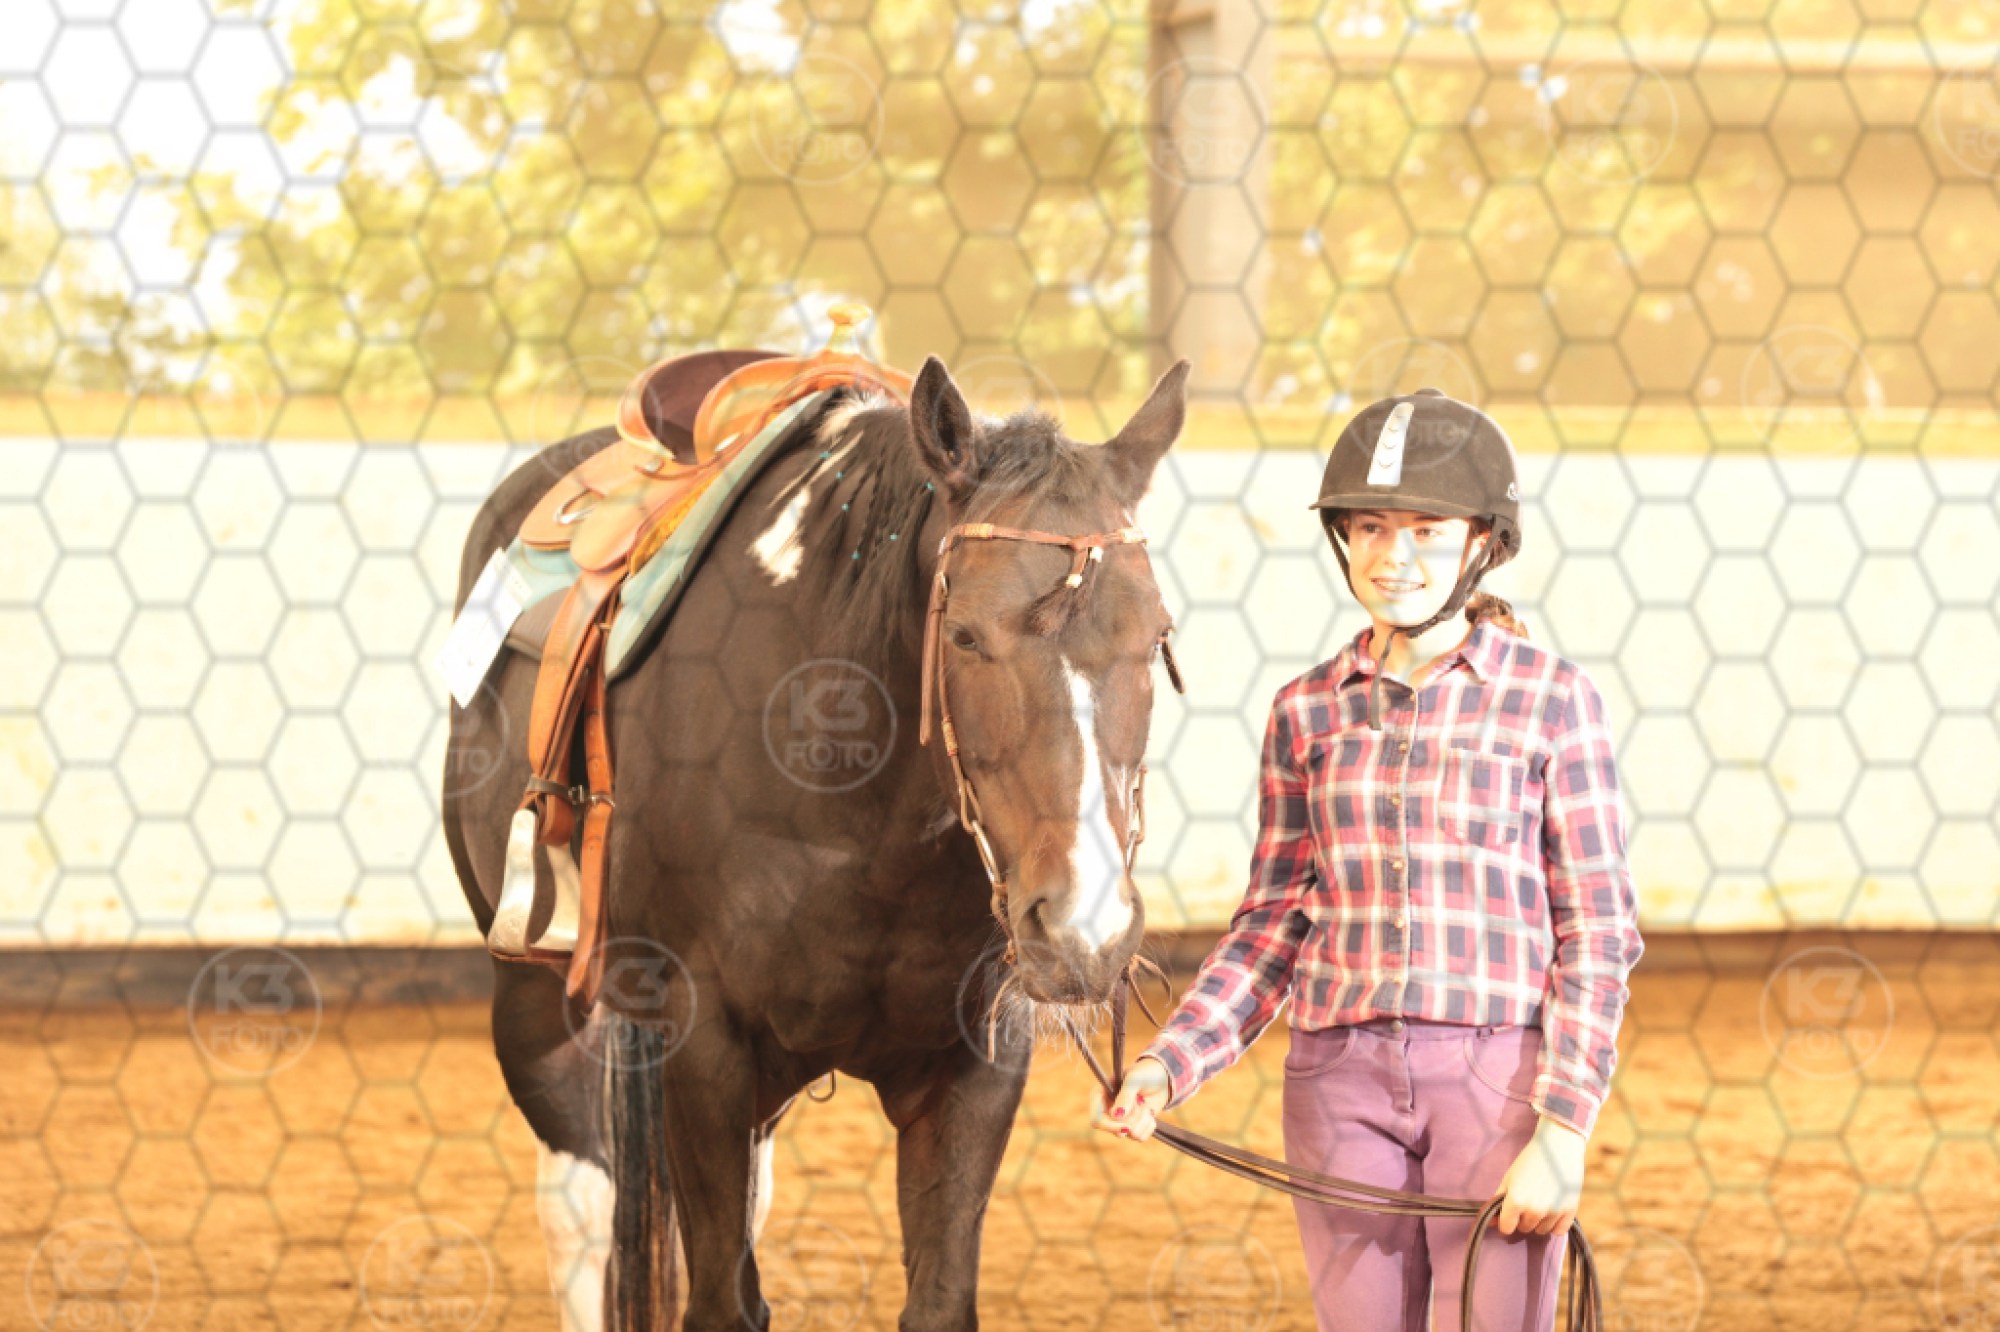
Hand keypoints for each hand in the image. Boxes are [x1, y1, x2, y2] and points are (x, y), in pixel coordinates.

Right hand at [1092, 1055, 1170, 1141]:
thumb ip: (1125, 1096)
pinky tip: (1150, 1111)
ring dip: (1142, 1119)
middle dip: (1132, 1119)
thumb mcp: (1135, 1079)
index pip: (1096, 1119)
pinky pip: (1140, 1137)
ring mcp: (1120, 1121)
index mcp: (1099, 1095)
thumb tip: (1116, 1116)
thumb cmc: (1145, 1072)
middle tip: (1141, 1103)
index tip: (1127, 1127)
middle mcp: (1107, 1110)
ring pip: (1129, 1134)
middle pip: (1113, 1130)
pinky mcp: (1133, 1127)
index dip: (1109, 1126)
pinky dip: (1149, 1125)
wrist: (1162, 1078)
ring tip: (1145, 1103)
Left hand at [1495, 1116, 1586, 1235]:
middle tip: (1528, 1200)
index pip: (1506, 1228)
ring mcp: (1553, 1212)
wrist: (1558, 1147)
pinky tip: (1553, 1210)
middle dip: (1522, 1218)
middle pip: (1524, 1228)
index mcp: (1516, 1201)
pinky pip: (1559, 1231)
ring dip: (1539, 1222)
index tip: (1509, 1213)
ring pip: (1541, 1231)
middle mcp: (1534, 1210)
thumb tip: (1491, 1222)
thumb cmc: (1529, 1160)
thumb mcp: (1509, 1178)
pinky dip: (1555, 1225)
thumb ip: (1498, 1201)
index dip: (1505, 1221)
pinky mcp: (1570, 1212)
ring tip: (1542, 1201)